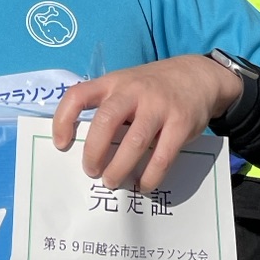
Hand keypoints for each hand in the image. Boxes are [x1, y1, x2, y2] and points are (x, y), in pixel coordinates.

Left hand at [53, 56, 241, 191]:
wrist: (198, 75)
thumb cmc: (152, 87)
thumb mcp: (126, 85)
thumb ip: (109, 107)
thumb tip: (88, 149)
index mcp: (113, 82)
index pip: (78, 95)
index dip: (63, 119)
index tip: (61, 144)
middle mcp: (133, 92)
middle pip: (106, 121)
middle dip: (94, 151)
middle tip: (90, 171)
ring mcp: (159, 106)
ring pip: (134, 142)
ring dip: (119, 168)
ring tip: (111, 182)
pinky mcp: (181, 123)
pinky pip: (162, 156)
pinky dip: (149, 176)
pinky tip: (143, 185)